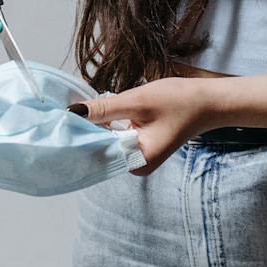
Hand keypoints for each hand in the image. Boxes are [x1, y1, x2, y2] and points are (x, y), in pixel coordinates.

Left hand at [71, 77, 213, 176]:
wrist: (209, 101)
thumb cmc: (179, 101)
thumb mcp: (137, 102)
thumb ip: (104, 109)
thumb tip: (71, 112)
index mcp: (136, 162)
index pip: (96, 150)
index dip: (77, 132)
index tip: (57, 117)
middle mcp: (134, 165)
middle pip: (98, 145)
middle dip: (84, 127)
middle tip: (59, 108)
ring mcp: (136, 156)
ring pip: (104, 139)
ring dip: (94, 123)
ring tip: (72, 106)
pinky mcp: (138, 144)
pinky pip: (113, 134)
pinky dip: (105, 122)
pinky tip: (94, 109)